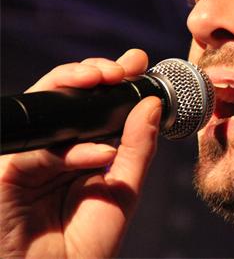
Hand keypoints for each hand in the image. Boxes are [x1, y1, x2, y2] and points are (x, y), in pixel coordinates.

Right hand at [0, 49, 160, 258]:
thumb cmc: (87, 243)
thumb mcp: (123, 188)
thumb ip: (138, 146)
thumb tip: (151, 103)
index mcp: (78, 149)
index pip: (92, 104)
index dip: (114, 79)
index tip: (139, 62)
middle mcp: (52, 149)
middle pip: (65, 96)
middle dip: (93, 72)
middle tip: (123, 66)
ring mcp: (28, 159)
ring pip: (45, 108)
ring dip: (75, 85)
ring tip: (108, 78)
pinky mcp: (7, 175)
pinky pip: (38, 152)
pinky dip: (72, 150)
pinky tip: (101, 154)